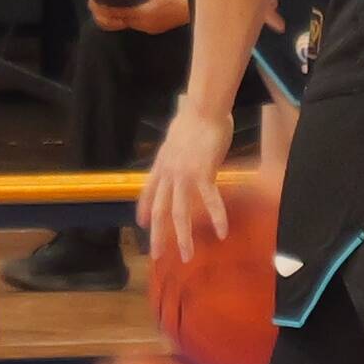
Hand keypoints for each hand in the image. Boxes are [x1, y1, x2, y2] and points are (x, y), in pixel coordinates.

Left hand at [85, 0, 190, 35]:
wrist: (190, 10)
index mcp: (143, 12)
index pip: (120, 13)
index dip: (108, 9)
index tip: (98, 5)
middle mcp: (144, 23)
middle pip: (123, 20)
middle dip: (112, 14)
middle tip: (101, 7)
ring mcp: (149, 28)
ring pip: (129, 23)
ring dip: (121, 17)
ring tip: (111, 10)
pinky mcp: (153, 29)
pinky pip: (138, 25)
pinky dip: (131, 20)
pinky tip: (129, 14)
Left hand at [140, 99, 235, 254]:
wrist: (203, 108)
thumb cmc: (196, 116)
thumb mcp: (177, 134)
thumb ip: (177, 144)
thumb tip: (178, 137)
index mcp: (162, 164)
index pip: (148, 191)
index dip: (144, 209)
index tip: (141, 224)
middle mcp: (169, 173)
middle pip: (160, 210)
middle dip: (158, 235)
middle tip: (156, 255)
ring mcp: (184, 175)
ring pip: (180, 213)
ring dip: (183, 237)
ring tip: (187, 256)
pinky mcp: (203, 174)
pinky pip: (210, 201)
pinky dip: (217, 218)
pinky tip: (222, 233)